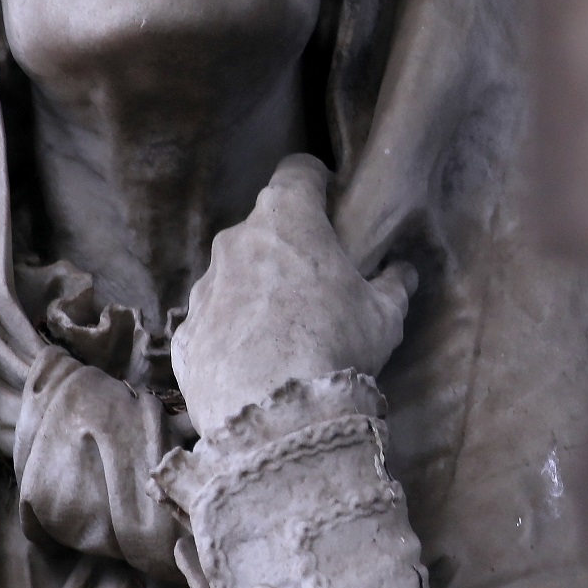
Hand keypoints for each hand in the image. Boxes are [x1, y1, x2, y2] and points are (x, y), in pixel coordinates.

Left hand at [173, 154, 416, 429]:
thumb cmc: (335, 347)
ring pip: (234, 275)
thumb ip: (394, 284)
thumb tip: (402, 271)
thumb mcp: (384, 316)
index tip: (333, 206)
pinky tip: (257, 367)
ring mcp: (204, 287)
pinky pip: (214, 323)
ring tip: (286, 335)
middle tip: (318, 285)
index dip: (318, 184)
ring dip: (258, 293)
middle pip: (265, 227)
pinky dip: (232, 336)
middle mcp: (235, 241)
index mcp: (286, 218)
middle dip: (289, 248)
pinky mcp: (186, 333)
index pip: (299, 171)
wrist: (274, 415)